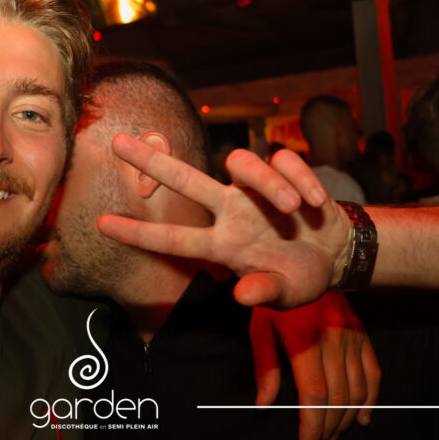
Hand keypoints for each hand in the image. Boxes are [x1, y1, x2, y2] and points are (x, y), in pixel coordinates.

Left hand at [98, 133, 352, 307]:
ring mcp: (254, 190)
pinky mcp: (284, 173)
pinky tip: (316, 204)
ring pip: (241, 163)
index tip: (100, 225)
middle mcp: (230, 211)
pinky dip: (301, 180)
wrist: (337, 254)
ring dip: (269, 184)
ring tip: (293, 209)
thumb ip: (265, 292)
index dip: (138, 233)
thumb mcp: (285, 293)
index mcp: (222, 246)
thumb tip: (241, 295)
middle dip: (151, 162)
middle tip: (117, 144)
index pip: (173, 240)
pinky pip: (284, 162)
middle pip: (184, 179)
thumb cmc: (299, 276)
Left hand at [250, 293, 379, 439]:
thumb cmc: (278, 299)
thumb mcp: (261, 326)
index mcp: (304, 339)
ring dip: (346, 418)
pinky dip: (370, 398)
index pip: (313, 393)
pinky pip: (373, 372)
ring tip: (334, 434)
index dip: (311, 424)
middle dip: (327, 428)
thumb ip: (265, 366)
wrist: (308, 263)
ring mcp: (350, 337)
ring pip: (356, 390)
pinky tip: (361, 416)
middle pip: (336, 397)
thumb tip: (264, 404)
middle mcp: (332, 339)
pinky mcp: (361, 334)